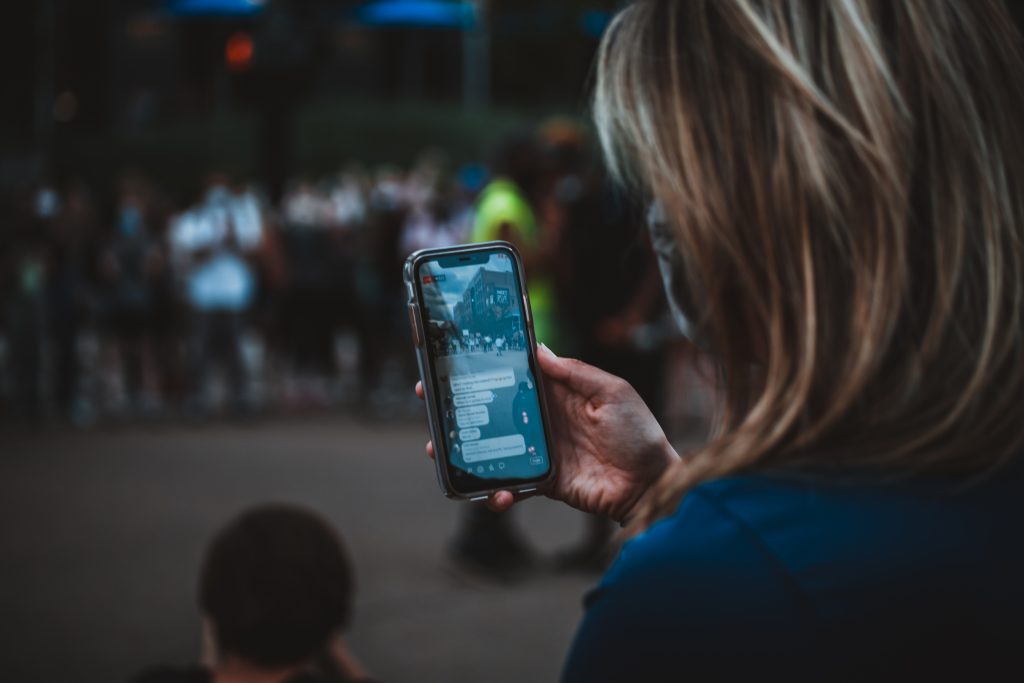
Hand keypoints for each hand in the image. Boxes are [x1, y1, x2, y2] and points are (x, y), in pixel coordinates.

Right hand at [416, 344, 678, 522]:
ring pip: (492, 445)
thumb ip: (574, 373)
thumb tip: (538, 349)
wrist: (651, 485)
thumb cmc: (638, 434)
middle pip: (494, 407)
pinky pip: (511, 482)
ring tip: (439, 448)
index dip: (487, 364)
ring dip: (464, 447)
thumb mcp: (612, 392)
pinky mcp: (542, 481)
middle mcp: (544, 418)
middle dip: (460, 402)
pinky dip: (497, 489)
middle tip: (427, 395)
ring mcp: (540, 450)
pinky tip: (494, 494)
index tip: (455, 355)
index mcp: (559, 392)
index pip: (516, 373)